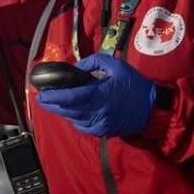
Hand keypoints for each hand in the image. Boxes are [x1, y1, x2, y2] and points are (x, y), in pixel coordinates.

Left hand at [34, 54, 156, 136]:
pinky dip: (74, 119)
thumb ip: (93, 62)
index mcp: (99, 95)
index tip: (41, 94)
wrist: (152, 108)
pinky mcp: (103, 131)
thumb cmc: (134, 85)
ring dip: (62, 112)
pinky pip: (82, 126)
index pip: (70, 97)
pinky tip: (71, 112)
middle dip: (52, 105)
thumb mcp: (115, 65)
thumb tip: (76, 68)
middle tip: (42, 99)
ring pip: (73, 119)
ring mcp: (99, 124)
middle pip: (67, 111)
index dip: (53, 97)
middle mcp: (97, 112)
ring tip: (54, 103)